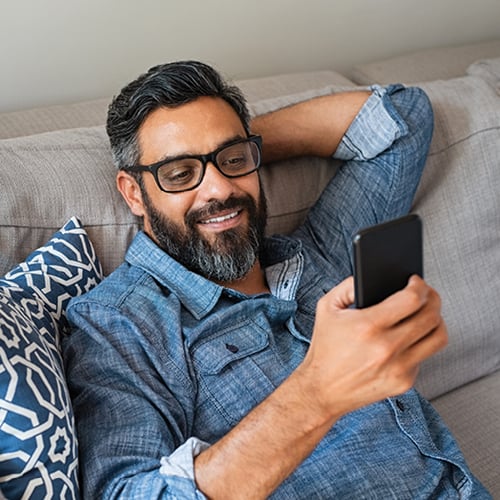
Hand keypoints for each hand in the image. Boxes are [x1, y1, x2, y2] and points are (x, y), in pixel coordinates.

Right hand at [297, 275, 447, 420]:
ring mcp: (398, 367)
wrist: (322, 390)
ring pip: (438, 337)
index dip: (419, 286)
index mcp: (367, 326)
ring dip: (436, 320)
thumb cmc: (325, 348)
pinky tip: (408, 339)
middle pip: (431, 316)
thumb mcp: (327, 308)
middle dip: (433, 298)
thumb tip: (372, 276)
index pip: (411, 299)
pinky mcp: (404, 382)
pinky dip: (419, 343)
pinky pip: (424, 355)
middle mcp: (386, 348)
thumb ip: (348, 285)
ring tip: (427, 314)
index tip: (416, 282)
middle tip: (426, 294)